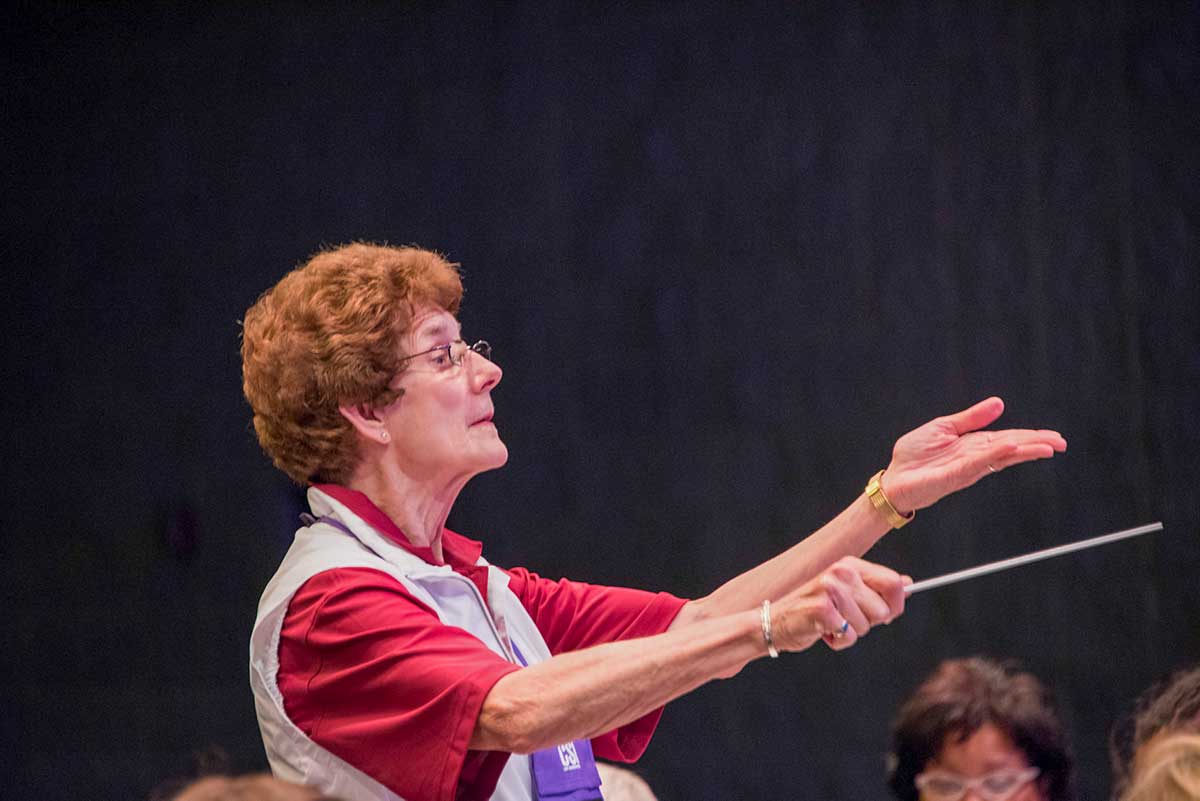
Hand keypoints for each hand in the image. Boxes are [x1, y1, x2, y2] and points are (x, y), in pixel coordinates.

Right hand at [771, 557, 908, 651]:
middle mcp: (840, 572)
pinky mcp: (821, 609)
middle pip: (884, 609)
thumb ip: (876, 588)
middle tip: (845, 618)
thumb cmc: (815, 610)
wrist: (775, 622)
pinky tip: (823, 632)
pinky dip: (839, 641)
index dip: (895, 605)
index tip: (882, 615)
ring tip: (831, 624)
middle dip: (869, 622)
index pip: (893, 583)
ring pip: (867, 625)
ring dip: (851, 632)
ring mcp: (829, 589)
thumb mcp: (847, 594)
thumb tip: (907, 583)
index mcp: (850, 565)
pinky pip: (849, 636)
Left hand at [880, 397, 1066, 513]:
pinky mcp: (954, 475)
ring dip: (1024, 451)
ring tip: (1047, 447)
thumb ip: (971, 418)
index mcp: (974, 445)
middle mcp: (975, 458)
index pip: (1008, 439)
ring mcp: (967, 468)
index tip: (1054, 436)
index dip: (1030, 437)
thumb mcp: (944, 427)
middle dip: (1036, 445)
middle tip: (1061, 443)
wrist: (894, 477)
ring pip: (1000, 457)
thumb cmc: (915, 454)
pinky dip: (995, 455)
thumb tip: (999, 403)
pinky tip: (1011, 448)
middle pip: (1011, 449)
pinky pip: (978, 463)